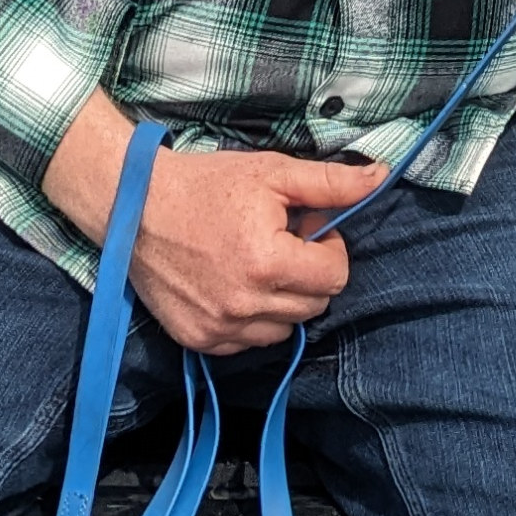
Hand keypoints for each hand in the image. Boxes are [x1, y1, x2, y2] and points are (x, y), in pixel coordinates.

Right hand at [42, 96, 383, 353]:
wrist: (134, 206)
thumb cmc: (207, 184)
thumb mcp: (272, 173)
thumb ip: (330, 183)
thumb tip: (381, 178)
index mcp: (268, 262)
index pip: (335, 277)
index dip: (327, 250)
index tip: (305, 230)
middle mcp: (245, 305)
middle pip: (314, 306)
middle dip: (308, 274)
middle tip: (280, 243)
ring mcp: (219, 328)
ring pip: (284, 329)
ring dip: (282, 301)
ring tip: (255, 264)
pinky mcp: (199, 340)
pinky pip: (248, 342)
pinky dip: (251, 319)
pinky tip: (232, 285)